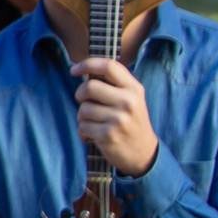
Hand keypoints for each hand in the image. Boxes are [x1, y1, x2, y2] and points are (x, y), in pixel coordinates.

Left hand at [71, 58, 159, 175]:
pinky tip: (94, 135)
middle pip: (89, 87)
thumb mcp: (131, 98)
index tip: (74, 69)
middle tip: (85, 102)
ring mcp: (119, 119)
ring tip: (95, 123)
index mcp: (134, 88)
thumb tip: (85, 70)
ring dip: (82, 117)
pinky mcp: (108, 135)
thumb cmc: (131, 121)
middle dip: (80, 95)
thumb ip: (113, 84)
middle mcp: (128, 101)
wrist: (143, 152)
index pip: (109, 66)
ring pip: (83, 109)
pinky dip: (83, 132)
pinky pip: (82, 126)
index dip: (87, 64)